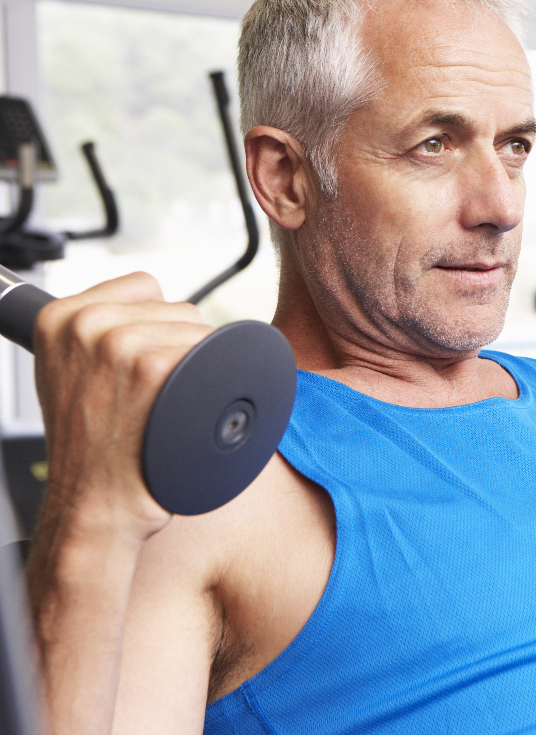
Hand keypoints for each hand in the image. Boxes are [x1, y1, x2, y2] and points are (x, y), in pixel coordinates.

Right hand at [33, 273, 214, 541]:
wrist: (94, 508)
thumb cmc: (92, 452)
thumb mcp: (70, 378)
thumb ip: (94, 338)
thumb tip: (143, 314)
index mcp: (59, 318)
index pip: (145, 286)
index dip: (160, 325)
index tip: (147, 367)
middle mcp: (85, 325)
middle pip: (181, 310)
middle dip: (186, 350)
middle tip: (160, 400)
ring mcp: (119, 345)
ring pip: (202, 332)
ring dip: (206, 368)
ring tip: (172, 409)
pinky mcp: (153, 368)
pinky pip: (213, 353)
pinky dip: (218, 381)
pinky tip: (191, 411)